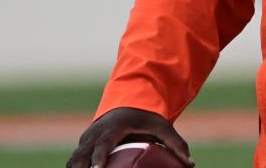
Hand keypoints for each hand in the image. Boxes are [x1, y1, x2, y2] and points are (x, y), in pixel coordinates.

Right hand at [67, 107, 193, 167]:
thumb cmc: (145, 117)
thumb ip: (175, 143)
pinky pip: (74, 160)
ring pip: (74, 158)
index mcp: (113, 127)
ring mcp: (87, 139)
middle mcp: (96, 133)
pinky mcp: (84, 145)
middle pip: (82, 153)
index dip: (98, 158)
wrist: (126, 103)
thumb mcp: (161, 126)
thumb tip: (191, 165)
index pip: (103, 144)